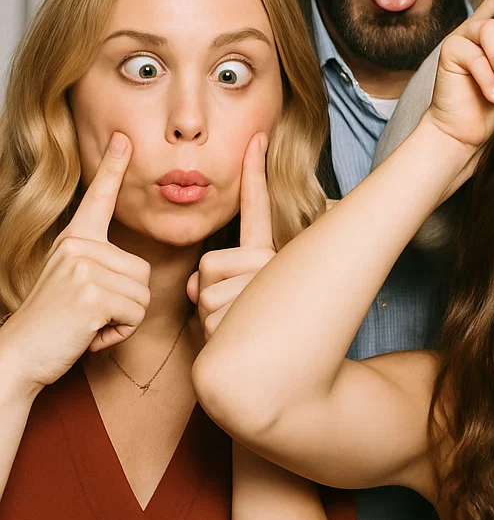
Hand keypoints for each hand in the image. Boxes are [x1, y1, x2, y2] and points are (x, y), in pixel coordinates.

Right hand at [0, 133, 150, 391]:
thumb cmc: (55, 326)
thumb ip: (99, 267)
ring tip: (87, 323)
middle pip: (143, 271)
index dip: (113, 169)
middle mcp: (78, 246)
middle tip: (87, 314)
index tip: (123, 139)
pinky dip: (118, 332)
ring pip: (143, 294)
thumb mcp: (74, 284)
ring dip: (122, 319)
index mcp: (74, 240)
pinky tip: (88, 334)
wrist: (19, 356)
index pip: (98, 199)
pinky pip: (136, 314)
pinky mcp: (92, 294)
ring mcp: (84, 267)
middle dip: (125, 303)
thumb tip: (135, 270)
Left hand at [187, 134, 274, 339]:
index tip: (256, 138)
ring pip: (204, 291)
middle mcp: (272, 265)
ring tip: (236, 331)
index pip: (258, 209)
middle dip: (206, 293)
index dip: (255, 173)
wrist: (268, 380)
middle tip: (234, 315)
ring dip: (209, 317)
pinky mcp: (249, 312)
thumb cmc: (249, 337)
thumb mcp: (233, 300)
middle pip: (209, 264)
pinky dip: (212, 335)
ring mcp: (262, 288)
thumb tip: (195, 286)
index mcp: (269, 255)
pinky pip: (207, 314)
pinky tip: (236, 343)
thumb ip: (216, 280)